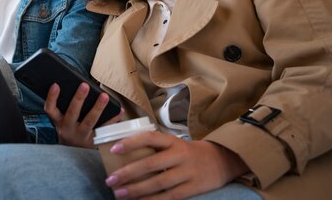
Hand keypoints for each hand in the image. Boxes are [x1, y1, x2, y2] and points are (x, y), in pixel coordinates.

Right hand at [45, 82, 122, 147]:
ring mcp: (81, 136)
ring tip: (104, 96)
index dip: (52, 97)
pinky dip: (113, 120)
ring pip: (89, 121)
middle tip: (85, 85)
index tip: (56, 84)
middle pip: (72, 113)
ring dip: (97, 108)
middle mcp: (68, 129)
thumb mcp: (61, 120)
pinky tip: (120, 110)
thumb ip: (65, 106)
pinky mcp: (93, 142)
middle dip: (78, 98)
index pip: (50, 109)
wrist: (72, 155)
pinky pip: (104, 129)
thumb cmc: (68, 130)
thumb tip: (79, 85)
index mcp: (58, 121)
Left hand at [105, 132, 248, 199]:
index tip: (113, 149)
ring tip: (119, 194)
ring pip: (159, 183)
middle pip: (151, 164)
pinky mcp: (193, 188)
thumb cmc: (187, 152)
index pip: (149, 137)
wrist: (221, 160)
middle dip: (128, 173)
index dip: (130, 142)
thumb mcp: (173, 143)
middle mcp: (179, 154)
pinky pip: (170, 197)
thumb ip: (153, 147)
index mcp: (172, 141)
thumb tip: (122, 154)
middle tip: (110, 180)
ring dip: (137, 190)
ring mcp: (187, 172)